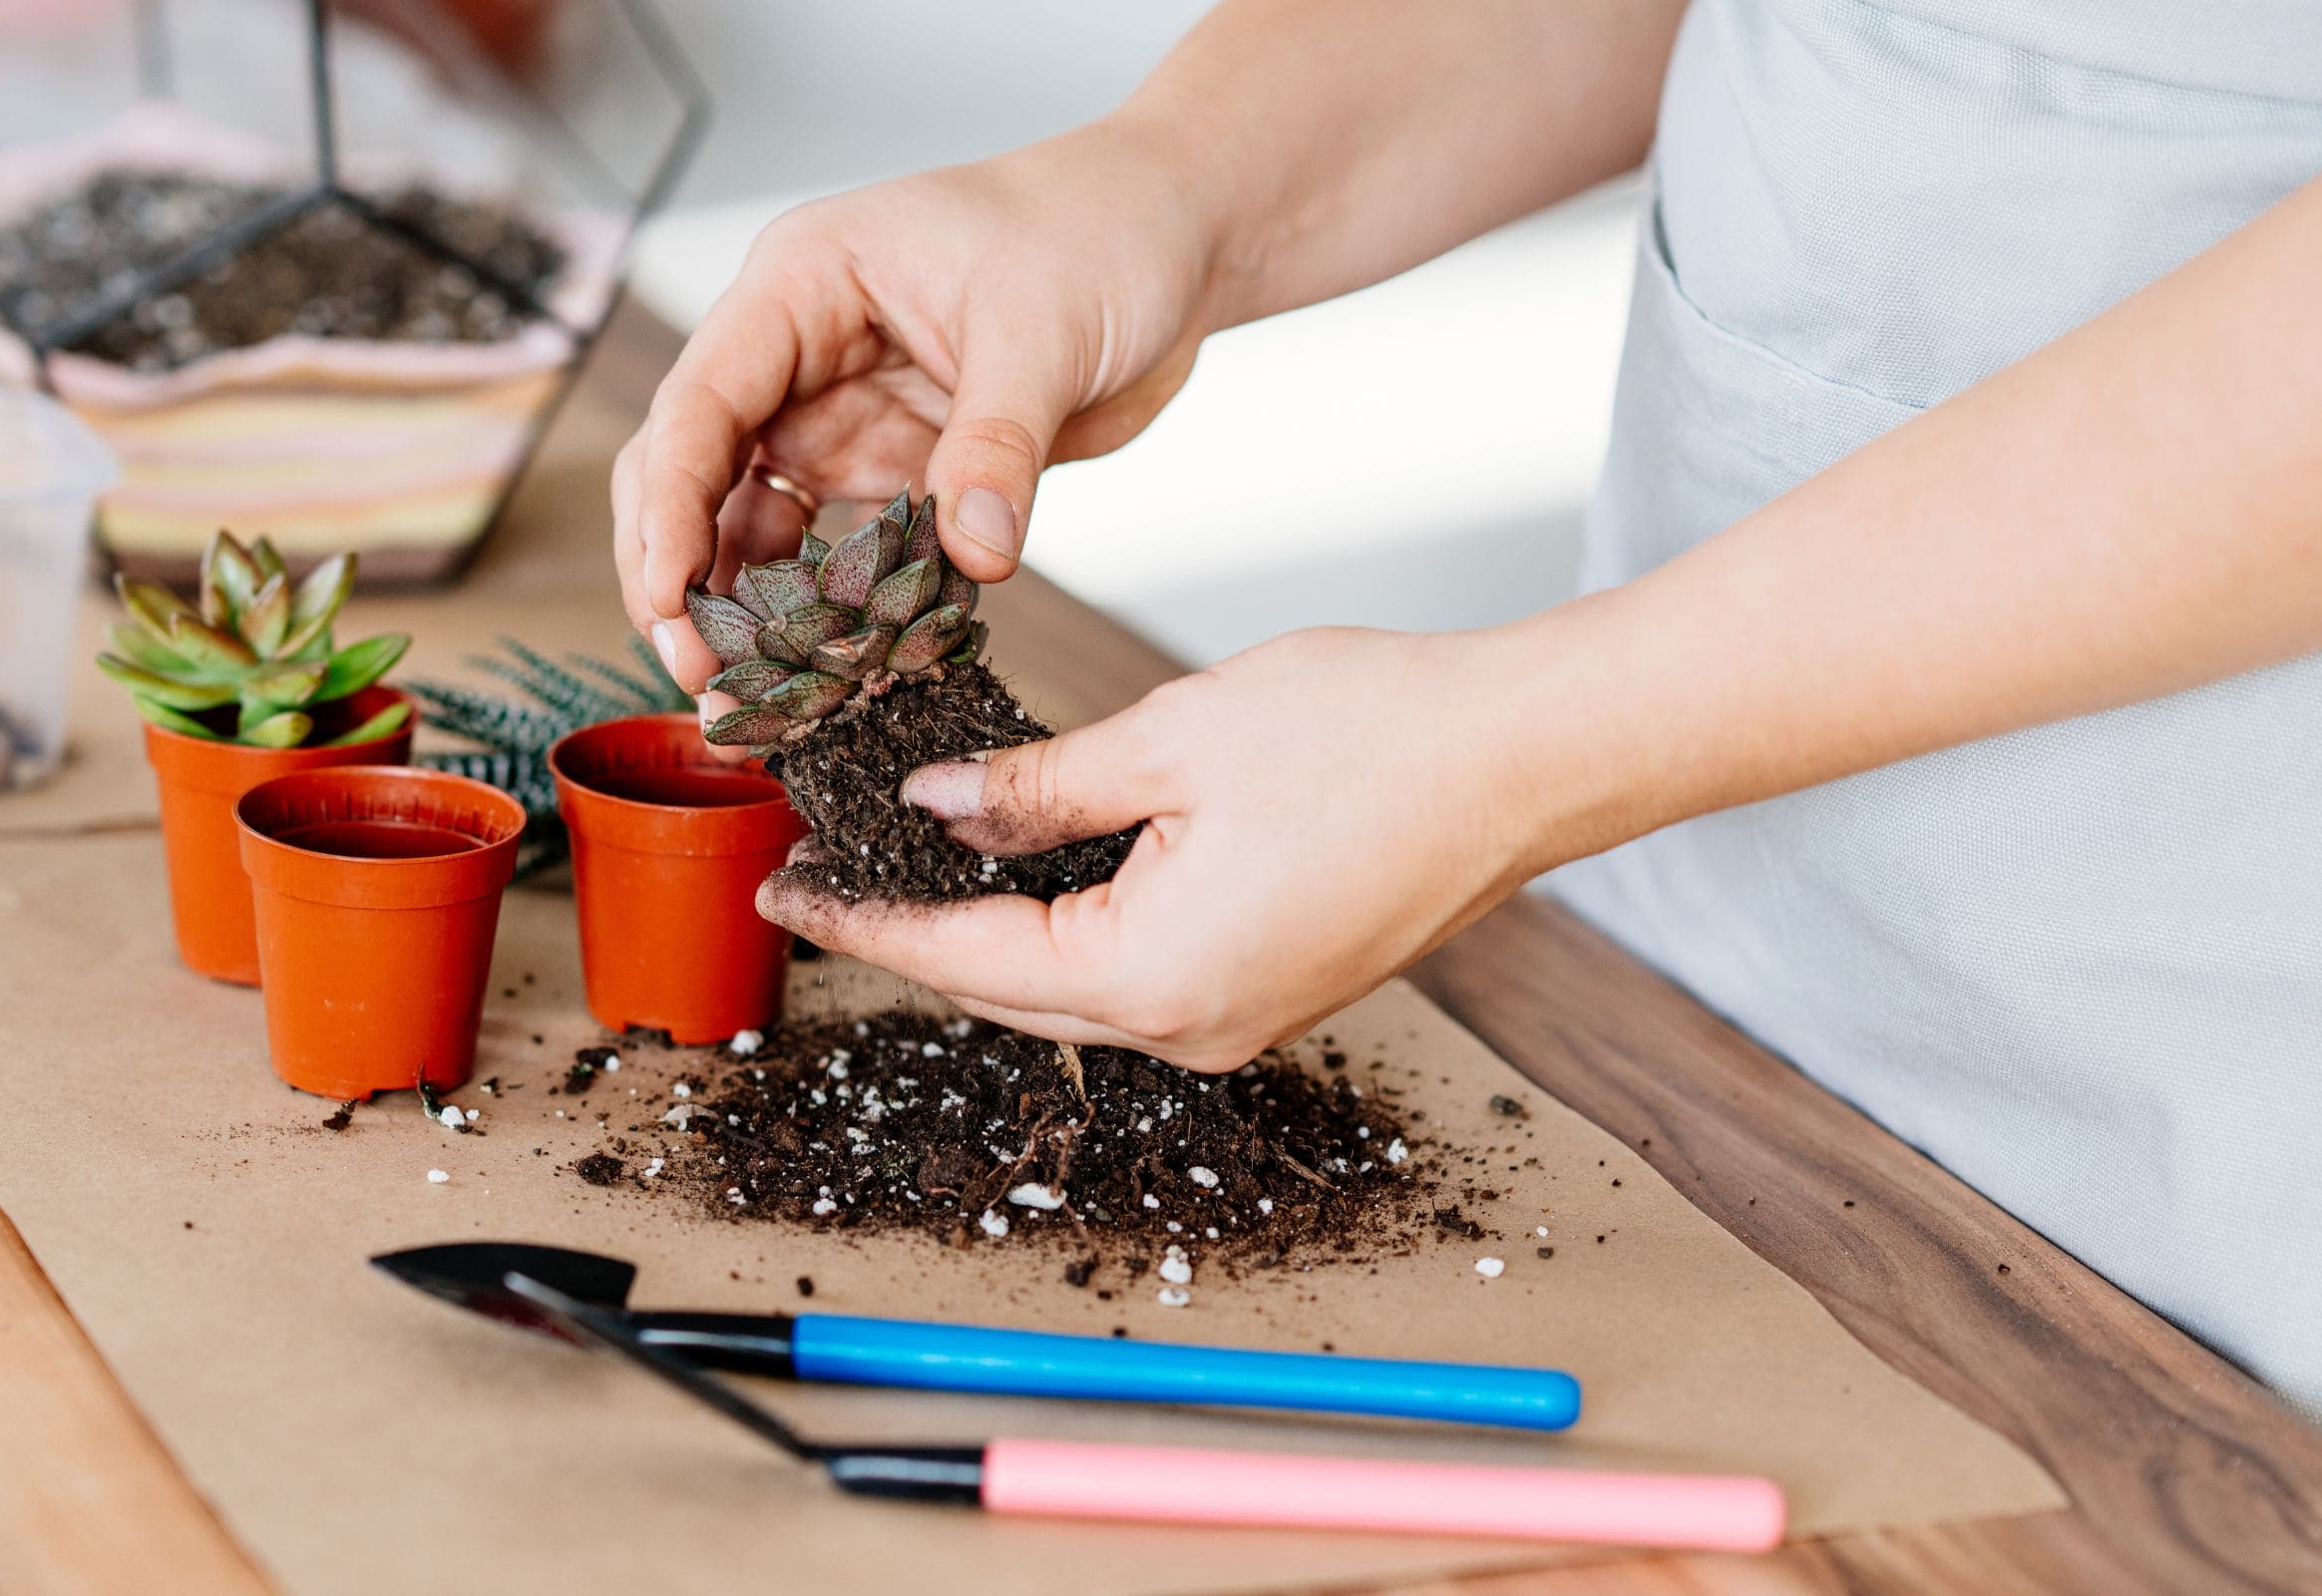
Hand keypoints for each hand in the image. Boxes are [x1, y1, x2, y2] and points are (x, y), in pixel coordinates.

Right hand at [614, 122, 1218, 735]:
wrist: (1172, 238)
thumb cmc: (1099, 229)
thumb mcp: (1043, 328)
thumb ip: (998, 444)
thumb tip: (975, 556)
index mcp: (802, 283)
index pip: (700, 402)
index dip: (670, 505)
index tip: (668, 599)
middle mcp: (799, 353)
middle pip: (693, 471)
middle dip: (680, 573)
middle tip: (699, 673)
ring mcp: (842, 414)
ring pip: (750, 523)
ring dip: (743, 609)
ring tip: (745, 699)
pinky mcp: (895, 467)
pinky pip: (836, 552)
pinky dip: (827, 613)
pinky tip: (827, 673)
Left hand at [756, 626, 1582, 1071]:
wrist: (1531, 756)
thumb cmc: (1380, 735)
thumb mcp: (1172, 739)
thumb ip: (1038, 787)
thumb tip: (940, 808)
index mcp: (1153, 977)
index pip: (965, 955)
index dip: (868, 918)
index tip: (790, 888)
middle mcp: (1194, 1029)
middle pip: (1009, 989)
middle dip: (913, 933)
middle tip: (824, 877)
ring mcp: (1243, 1022)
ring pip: (1072, 989)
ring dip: (989, 933)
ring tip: (908, 867)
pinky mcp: (1277, 990)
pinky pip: (1140, 976)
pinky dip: (1071, 927)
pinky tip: (1030, 868)